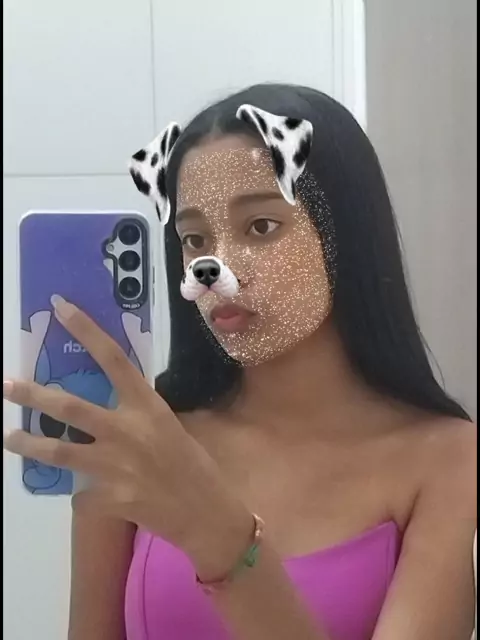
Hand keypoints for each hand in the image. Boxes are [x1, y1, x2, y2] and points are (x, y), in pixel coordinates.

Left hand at [4, 296, 250, 576]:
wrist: (206, 513)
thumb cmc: (195, 465)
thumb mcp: (171, 427)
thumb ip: (139, 417)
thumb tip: (111, 412)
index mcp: (148, 406)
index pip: (113, 358)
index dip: (86, 330)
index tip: (60, 307)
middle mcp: (127, 430)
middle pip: (69, 407)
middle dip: (32, 396)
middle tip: (6, 385)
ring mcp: (114, 465)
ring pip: (58, 451)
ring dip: (28, 444)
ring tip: (9, 437)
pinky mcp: (108, 498)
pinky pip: (81, 494)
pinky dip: (82, 493)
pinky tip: (90, 495)